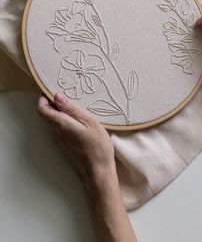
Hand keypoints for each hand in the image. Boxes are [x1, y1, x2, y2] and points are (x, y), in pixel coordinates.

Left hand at [38, 94, 137, 241]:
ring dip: (59, 112)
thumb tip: (56, 96)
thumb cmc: (97, 147)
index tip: (53, 89)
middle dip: (53, 102)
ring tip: (75, 105)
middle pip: (46, 114)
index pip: (41, 109)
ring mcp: (59, 141)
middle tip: (68, 93)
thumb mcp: (88, 122)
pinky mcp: (64, 146)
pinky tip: (78, 120)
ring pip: (53, 122)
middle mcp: (55, 133)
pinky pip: (59, 129)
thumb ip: (71, 109)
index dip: (44, 97)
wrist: (98, 173)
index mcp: (60, 124)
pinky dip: (64, 121)